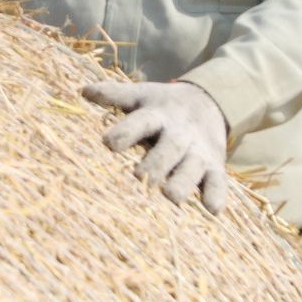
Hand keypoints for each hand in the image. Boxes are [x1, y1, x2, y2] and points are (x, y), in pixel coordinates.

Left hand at [82, 78, 232, 212]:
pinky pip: (218, 181)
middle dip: (155, 163)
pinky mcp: (215, 166)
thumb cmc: (164, 105)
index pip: (142, 122)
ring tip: (171, 196)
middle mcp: (180, 133)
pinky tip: (212, 210)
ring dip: (183, 182)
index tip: (110, 143)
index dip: (126, 131)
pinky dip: (217, 195)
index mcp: (158, 115)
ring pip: (192, 168)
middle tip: (139, 176)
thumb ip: (115, 95)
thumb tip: (83, 91)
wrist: (209, 102)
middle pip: (169, 148)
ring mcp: (199, 151)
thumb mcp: (142, 95)